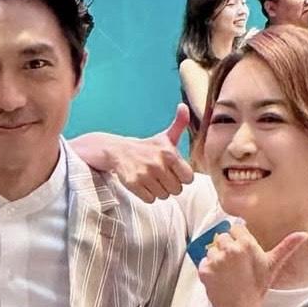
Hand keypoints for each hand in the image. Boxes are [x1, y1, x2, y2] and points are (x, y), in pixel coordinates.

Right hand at [71, 104, 192, 202]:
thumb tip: (183, 106)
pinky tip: (143, 184)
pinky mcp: (133, 183)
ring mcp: (145, 175)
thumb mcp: (164, 136)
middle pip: (176, 190)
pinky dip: (147, 195)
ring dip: (158, 191)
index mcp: (170, 153)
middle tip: (161, 175)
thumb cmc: (147, 147)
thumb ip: (179, 124)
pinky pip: (149, 200)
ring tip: (151, 179)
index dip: (182, 177)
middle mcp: (158, 164)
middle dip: (170, 185)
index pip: (188, 178)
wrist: (119, 151)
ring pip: (163, 196)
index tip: (174, 171)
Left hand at [198, 224, 307, 306]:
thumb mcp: (273, 266)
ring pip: (211, 249)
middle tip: (234, 264)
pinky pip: (203, 262)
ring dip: (216, 258)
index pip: (236, 228)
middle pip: (222, 236)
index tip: (242, 251)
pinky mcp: (204, 269)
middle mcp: (230, 248)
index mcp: (247, 244)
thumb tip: (303, 234)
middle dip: (226, 247)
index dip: (238, 238)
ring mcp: (216, 259)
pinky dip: (208, 269)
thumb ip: (286, 247)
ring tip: (227, 273)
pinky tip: (218, 279)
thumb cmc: (257, 288)